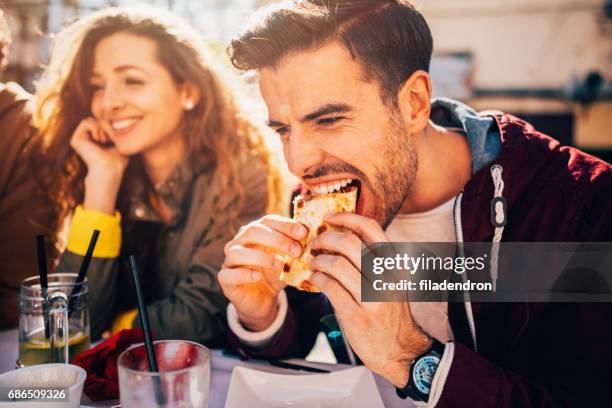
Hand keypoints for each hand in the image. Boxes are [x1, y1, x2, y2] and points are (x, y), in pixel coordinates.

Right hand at [70, 118, 127, 213]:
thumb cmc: (117, 162)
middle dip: (104, 126)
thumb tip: (125, 127)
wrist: (110, 169)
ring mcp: (79, 140)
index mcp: (93, 142)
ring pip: (89, 119)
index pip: (100, 124)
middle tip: (107, 140)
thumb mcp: (120, 146)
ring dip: (100, 127)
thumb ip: (118, 136)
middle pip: (94, 119)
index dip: (109, 128)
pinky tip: (98, 140)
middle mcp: (84, 141)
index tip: (113, 140)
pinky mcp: (75, 139)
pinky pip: (85, 122)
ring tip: (103, 140)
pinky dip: (95, 127)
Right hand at [218, 215, 306, 330]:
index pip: (267, 220)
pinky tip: (258, 276)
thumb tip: (315, 238)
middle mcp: (239, 242)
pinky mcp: (225, 278)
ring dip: (261, 256)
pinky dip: (244, 273)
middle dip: (277, 239)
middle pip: (252, 231)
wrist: (262, 300)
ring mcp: (229, 260)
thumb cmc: (275, 274)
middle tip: (296, 250)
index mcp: (255, 232)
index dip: (285, 225)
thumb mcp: (288, 260)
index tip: (303, 233)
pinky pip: (229, 274)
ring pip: (238, 252)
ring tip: (280, 265)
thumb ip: (296, 249)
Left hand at [309, 213, 430, 386]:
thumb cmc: (390, 312)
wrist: (401, 350)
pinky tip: (314, 278)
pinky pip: (330, 288)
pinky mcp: (357, 316)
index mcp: (395, 264)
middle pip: (349, 243)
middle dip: (325, 238)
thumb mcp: (390, 281)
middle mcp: (386, 277)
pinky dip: (317, 278)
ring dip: (318, 260)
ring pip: (336, 264)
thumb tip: (340, 237)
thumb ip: (372, 260)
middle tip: (314, 242)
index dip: (346, 217)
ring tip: (313, 262)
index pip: (371, 228)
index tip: (328, 217)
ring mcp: (372, 297)